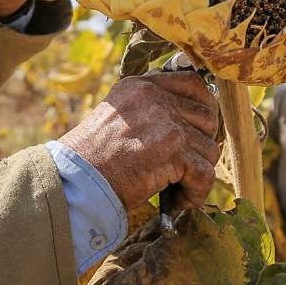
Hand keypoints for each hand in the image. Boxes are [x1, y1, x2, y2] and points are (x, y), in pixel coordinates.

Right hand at [60, 72, 220, 210]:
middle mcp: (155, 99)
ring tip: (178, 188)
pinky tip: (180, 200)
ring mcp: (166, 123)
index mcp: (140, 87)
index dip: (205, 108)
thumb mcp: (116, 117)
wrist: (76, 181)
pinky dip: (196, 192)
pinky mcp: (173, 152)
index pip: (192, 83)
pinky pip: (204, 174)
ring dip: (197, 174)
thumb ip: (147, 110)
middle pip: (207, 118)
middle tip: (189, 166)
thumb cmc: (92, 158)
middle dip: (202, 145)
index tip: (202, 129)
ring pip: (208, 149)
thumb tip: (186, 121)